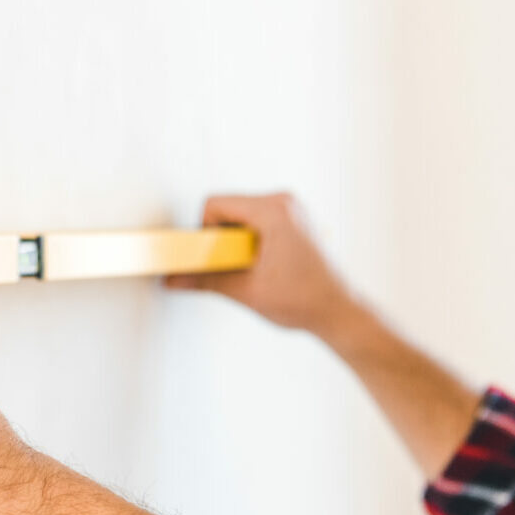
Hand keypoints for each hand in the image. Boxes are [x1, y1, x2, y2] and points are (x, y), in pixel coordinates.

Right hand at [165, 192, 360, 337]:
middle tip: (236, 267)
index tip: (213, 258)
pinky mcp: (294, 219)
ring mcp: (291, 209)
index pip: (215, 205)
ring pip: (239, 215)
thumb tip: (174, 279)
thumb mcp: (245, 291)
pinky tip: (262, 265)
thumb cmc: (305, 300)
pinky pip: (254, 220)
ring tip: (253, 268)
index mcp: (274, 212)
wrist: (340, 311)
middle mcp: (284, 202)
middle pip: (227, 208)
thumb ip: (204, 280)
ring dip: (234, 242)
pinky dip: (248, 241)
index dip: (205, 233)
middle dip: (221, 239)